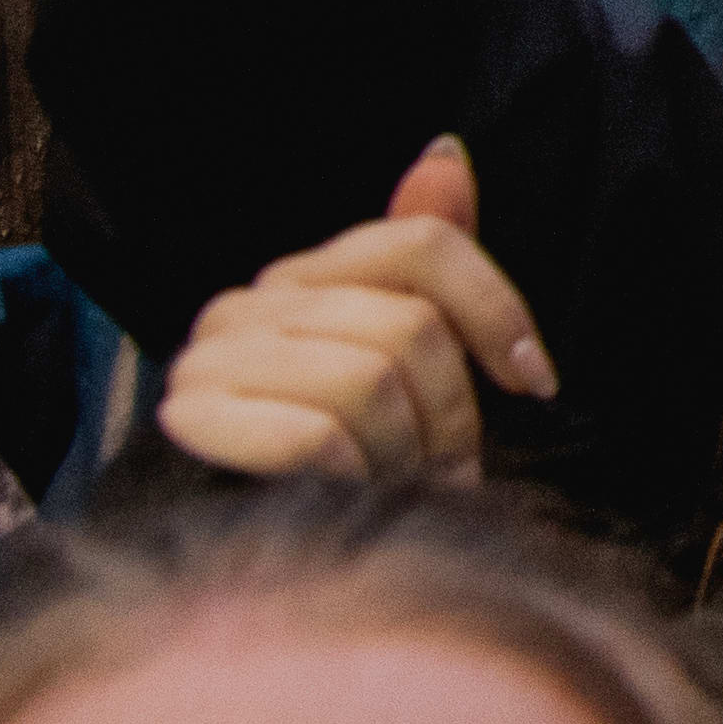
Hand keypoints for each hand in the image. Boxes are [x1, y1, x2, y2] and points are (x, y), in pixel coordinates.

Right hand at [153, 141, 554, 487]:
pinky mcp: (187, 423)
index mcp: (301, 277)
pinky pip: (315, 435)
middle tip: (445, 469)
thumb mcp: (402, 369)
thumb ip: (425, 265)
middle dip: (453, 414)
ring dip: (406, 456)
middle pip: (409, 324)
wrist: (246, 569)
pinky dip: (355, 479)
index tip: (535, 381)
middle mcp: (245, 304)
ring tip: (396, 490)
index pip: (423, 245)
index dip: (497, 310)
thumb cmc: (344, 464)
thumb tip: (446, 154)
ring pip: (369, 381)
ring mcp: (207, 360)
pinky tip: (348, 501)